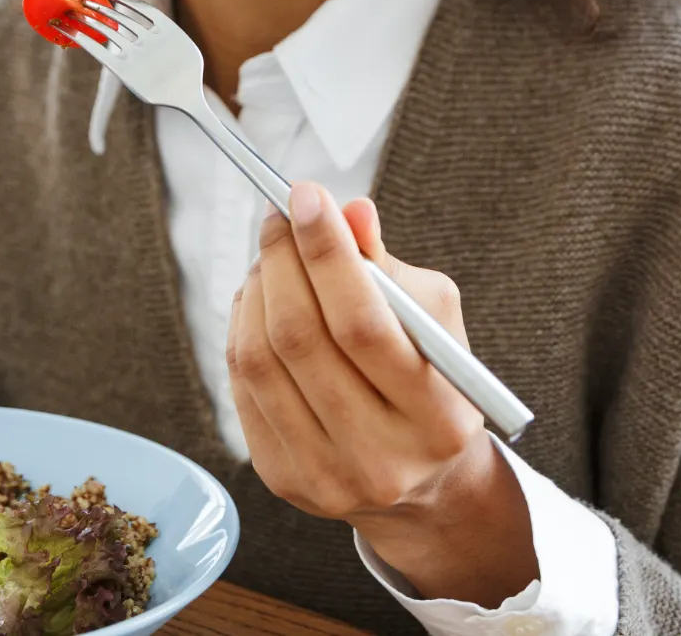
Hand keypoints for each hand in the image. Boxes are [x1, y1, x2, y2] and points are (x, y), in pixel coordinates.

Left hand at [228, 182, 538, 606]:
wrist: (421, 485)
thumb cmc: (433, 382)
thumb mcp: (435, 324)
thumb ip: (389, 270)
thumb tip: (350, 213)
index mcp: (438, 417)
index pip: (364, 324)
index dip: (328, 253)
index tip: (307, 195)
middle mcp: (382, 458)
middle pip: (302, 340)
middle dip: (283, 261)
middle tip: (280, 217)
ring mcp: (326, 477)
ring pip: (260, 360)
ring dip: (256, 290)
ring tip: (271, 259)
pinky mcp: (283, 481)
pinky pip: (242, 387)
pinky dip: (242, 329)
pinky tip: (259, 302)